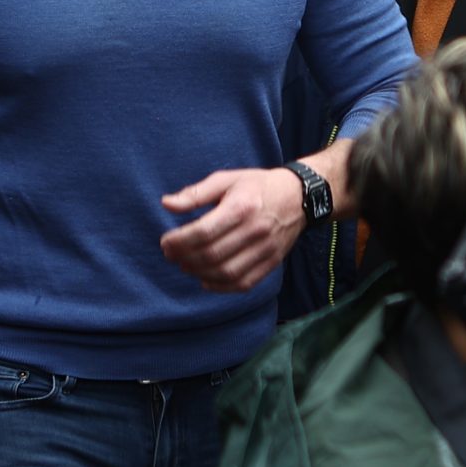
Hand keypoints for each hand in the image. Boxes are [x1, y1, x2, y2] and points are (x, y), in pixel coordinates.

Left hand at [159, 167, 303, 291]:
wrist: (300, 197)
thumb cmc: (257, 185)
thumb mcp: (226, 179)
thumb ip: (196, 193)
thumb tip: (166, 204)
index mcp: (241, 206)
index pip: (204, 231)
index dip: (179, 241)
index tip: (165, 242)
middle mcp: (255, 230)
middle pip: (212, 254)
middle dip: (185, 258)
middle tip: (170, 255)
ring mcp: (265, 249)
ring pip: (226, 272)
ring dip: (199, 273)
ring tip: (185, 265)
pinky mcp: (272, 262)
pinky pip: (244, 283)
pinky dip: (221, 287)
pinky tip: (205, 280)